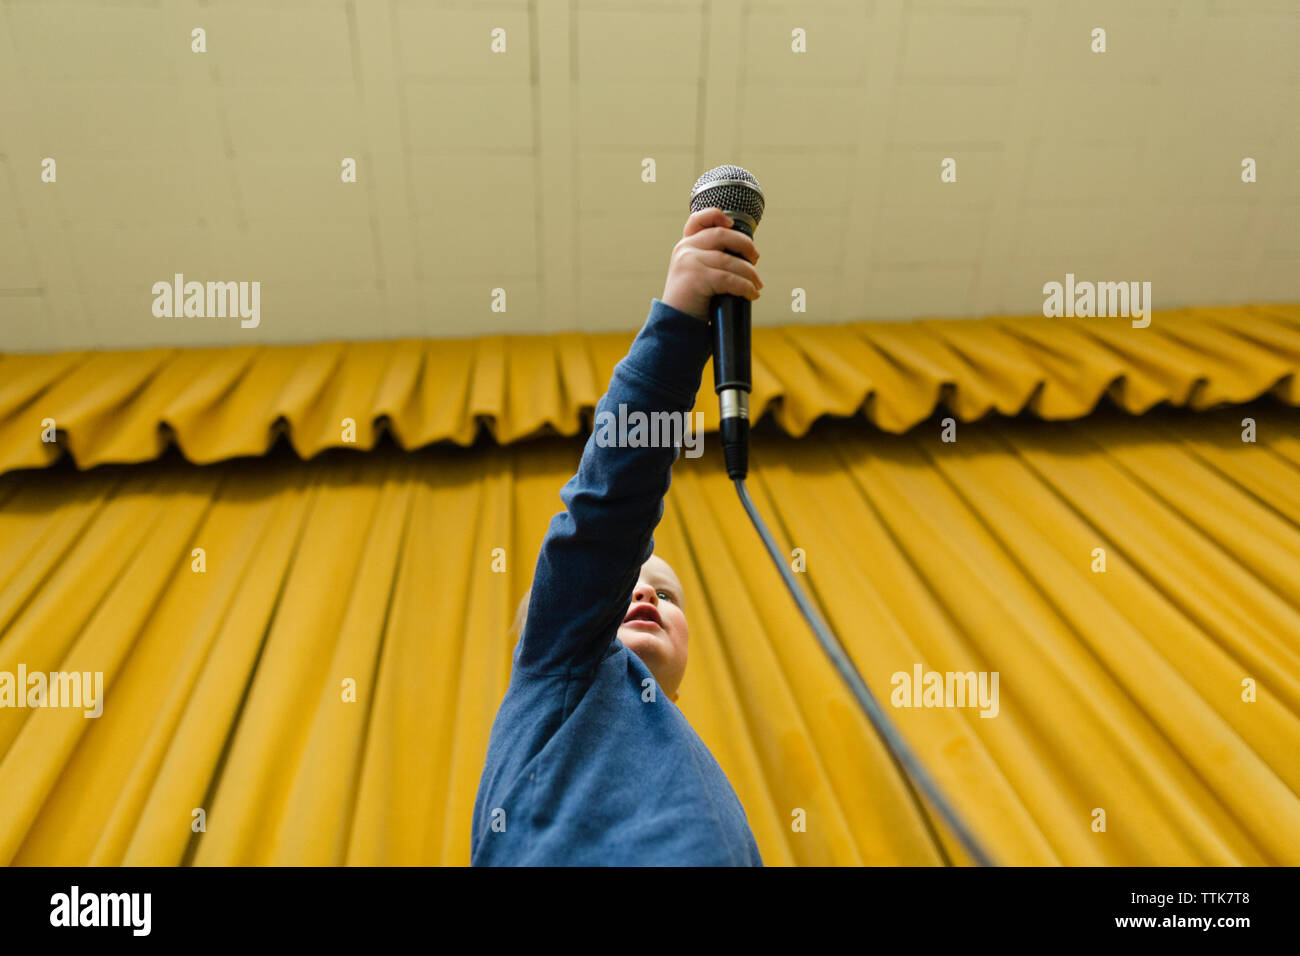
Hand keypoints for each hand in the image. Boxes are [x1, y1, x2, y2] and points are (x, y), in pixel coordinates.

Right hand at [661, 206, 761, 321]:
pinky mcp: (696, 278)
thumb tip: (746, 256)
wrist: (675, 326)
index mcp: (685, 246)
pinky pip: (729, 278)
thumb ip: (712, 260)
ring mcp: (688, 262)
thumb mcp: (698, 274)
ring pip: (730, 260)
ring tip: (757, 285)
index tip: (731, 224)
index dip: (716, 215)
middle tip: (755, 260)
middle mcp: (684, 249)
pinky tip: (751, 294)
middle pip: (722, 234)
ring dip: (749, 273)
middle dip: (745, 245)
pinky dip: (745, 287)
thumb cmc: (692, 303)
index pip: (698, 220)